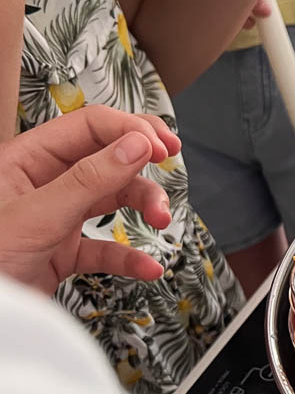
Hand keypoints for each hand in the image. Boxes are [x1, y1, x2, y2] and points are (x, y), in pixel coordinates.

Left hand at [0, 107, 181, 294]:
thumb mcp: (36, 216)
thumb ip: (90, 180)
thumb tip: (136, 145)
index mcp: (25, 160)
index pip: (88, 127)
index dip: (128, 130)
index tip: (159, 147)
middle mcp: (43, 184)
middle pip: (107, 159)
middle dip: (142, 166)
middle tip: (171, 164)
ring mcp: (55, 218)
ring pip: (113, 200)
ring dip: (144, 208)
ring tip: (161, 222)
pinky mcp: (63, 253)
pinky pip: (107, 248)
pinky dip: (131, 257)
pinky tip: (147, 266)